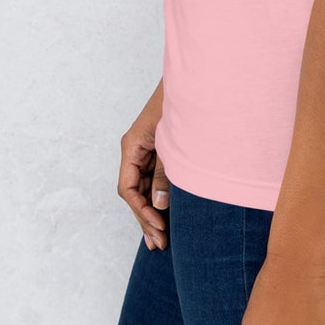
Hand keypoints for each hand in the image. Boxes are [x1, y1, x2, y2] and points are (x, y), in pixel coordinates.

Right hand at [117, 81, 169, 249]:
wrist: (196, 81)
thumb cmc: (182, 105)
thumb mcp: (172, 143)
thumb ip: (165, 174)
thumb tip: (158, 205)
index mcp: (132, 145)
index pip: (127, 187)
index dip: (141, 210)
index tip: (159, 225)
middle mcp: (135, 150)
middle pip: (134, 192)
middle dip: (145, 218)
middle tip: (160, 244)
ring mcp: (146, 151)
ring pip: (143, 188)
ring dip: (152, 212)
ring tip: (161, 241)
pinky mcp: (159, 152)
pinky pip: (154, 180)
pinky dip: (159, 198)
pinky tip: (166, 216)